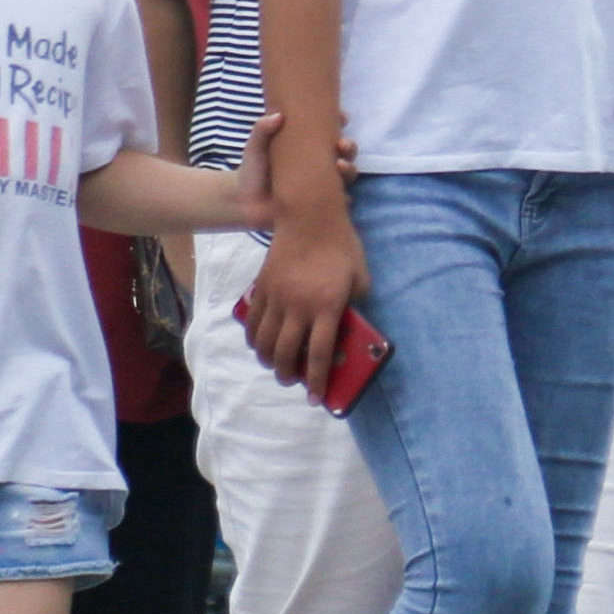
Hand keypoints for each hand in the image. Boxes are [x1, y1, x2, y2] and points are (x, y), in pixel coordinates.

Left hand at [226, 110, 348, 234]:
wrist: (245, 205)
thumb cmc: (252, 172)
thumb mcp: (255, 148)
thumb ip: (262, 130)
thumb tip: (278, 115)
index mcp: (309, 147)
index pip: (330, 131)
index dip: (340, 123)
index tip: (342, 117)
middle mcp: (321, 165)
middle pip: (345, 153)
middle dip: (349, 147)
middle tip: (342, 144)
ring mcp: (323, 185)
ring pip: (347, 175)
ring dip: (349, 169)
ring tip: (340, 166)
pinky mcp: (321, 206)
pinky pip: (340, 202)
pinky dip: (344, 198)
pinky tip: (341, 195)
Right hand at [243, 211, 367, 392]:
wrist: (310, 216)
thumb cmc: (342, 246)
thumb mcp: (360, 277)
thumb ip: (355, 303)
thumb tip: (348, 324)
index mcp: (327, 306)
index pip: (318, 354)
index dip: (316, 381)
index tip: (316, 398)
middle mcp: (298, 307)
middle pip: (285, 354)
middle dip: (288, 375)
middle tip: (292, 382)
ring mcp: (276, 298)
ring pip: (263, 342)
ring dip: (267, 361)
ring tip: (275, 366)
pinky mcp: (261, 287)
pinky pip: (252, 322)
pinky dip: (253, 339)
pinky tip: (259, 344)